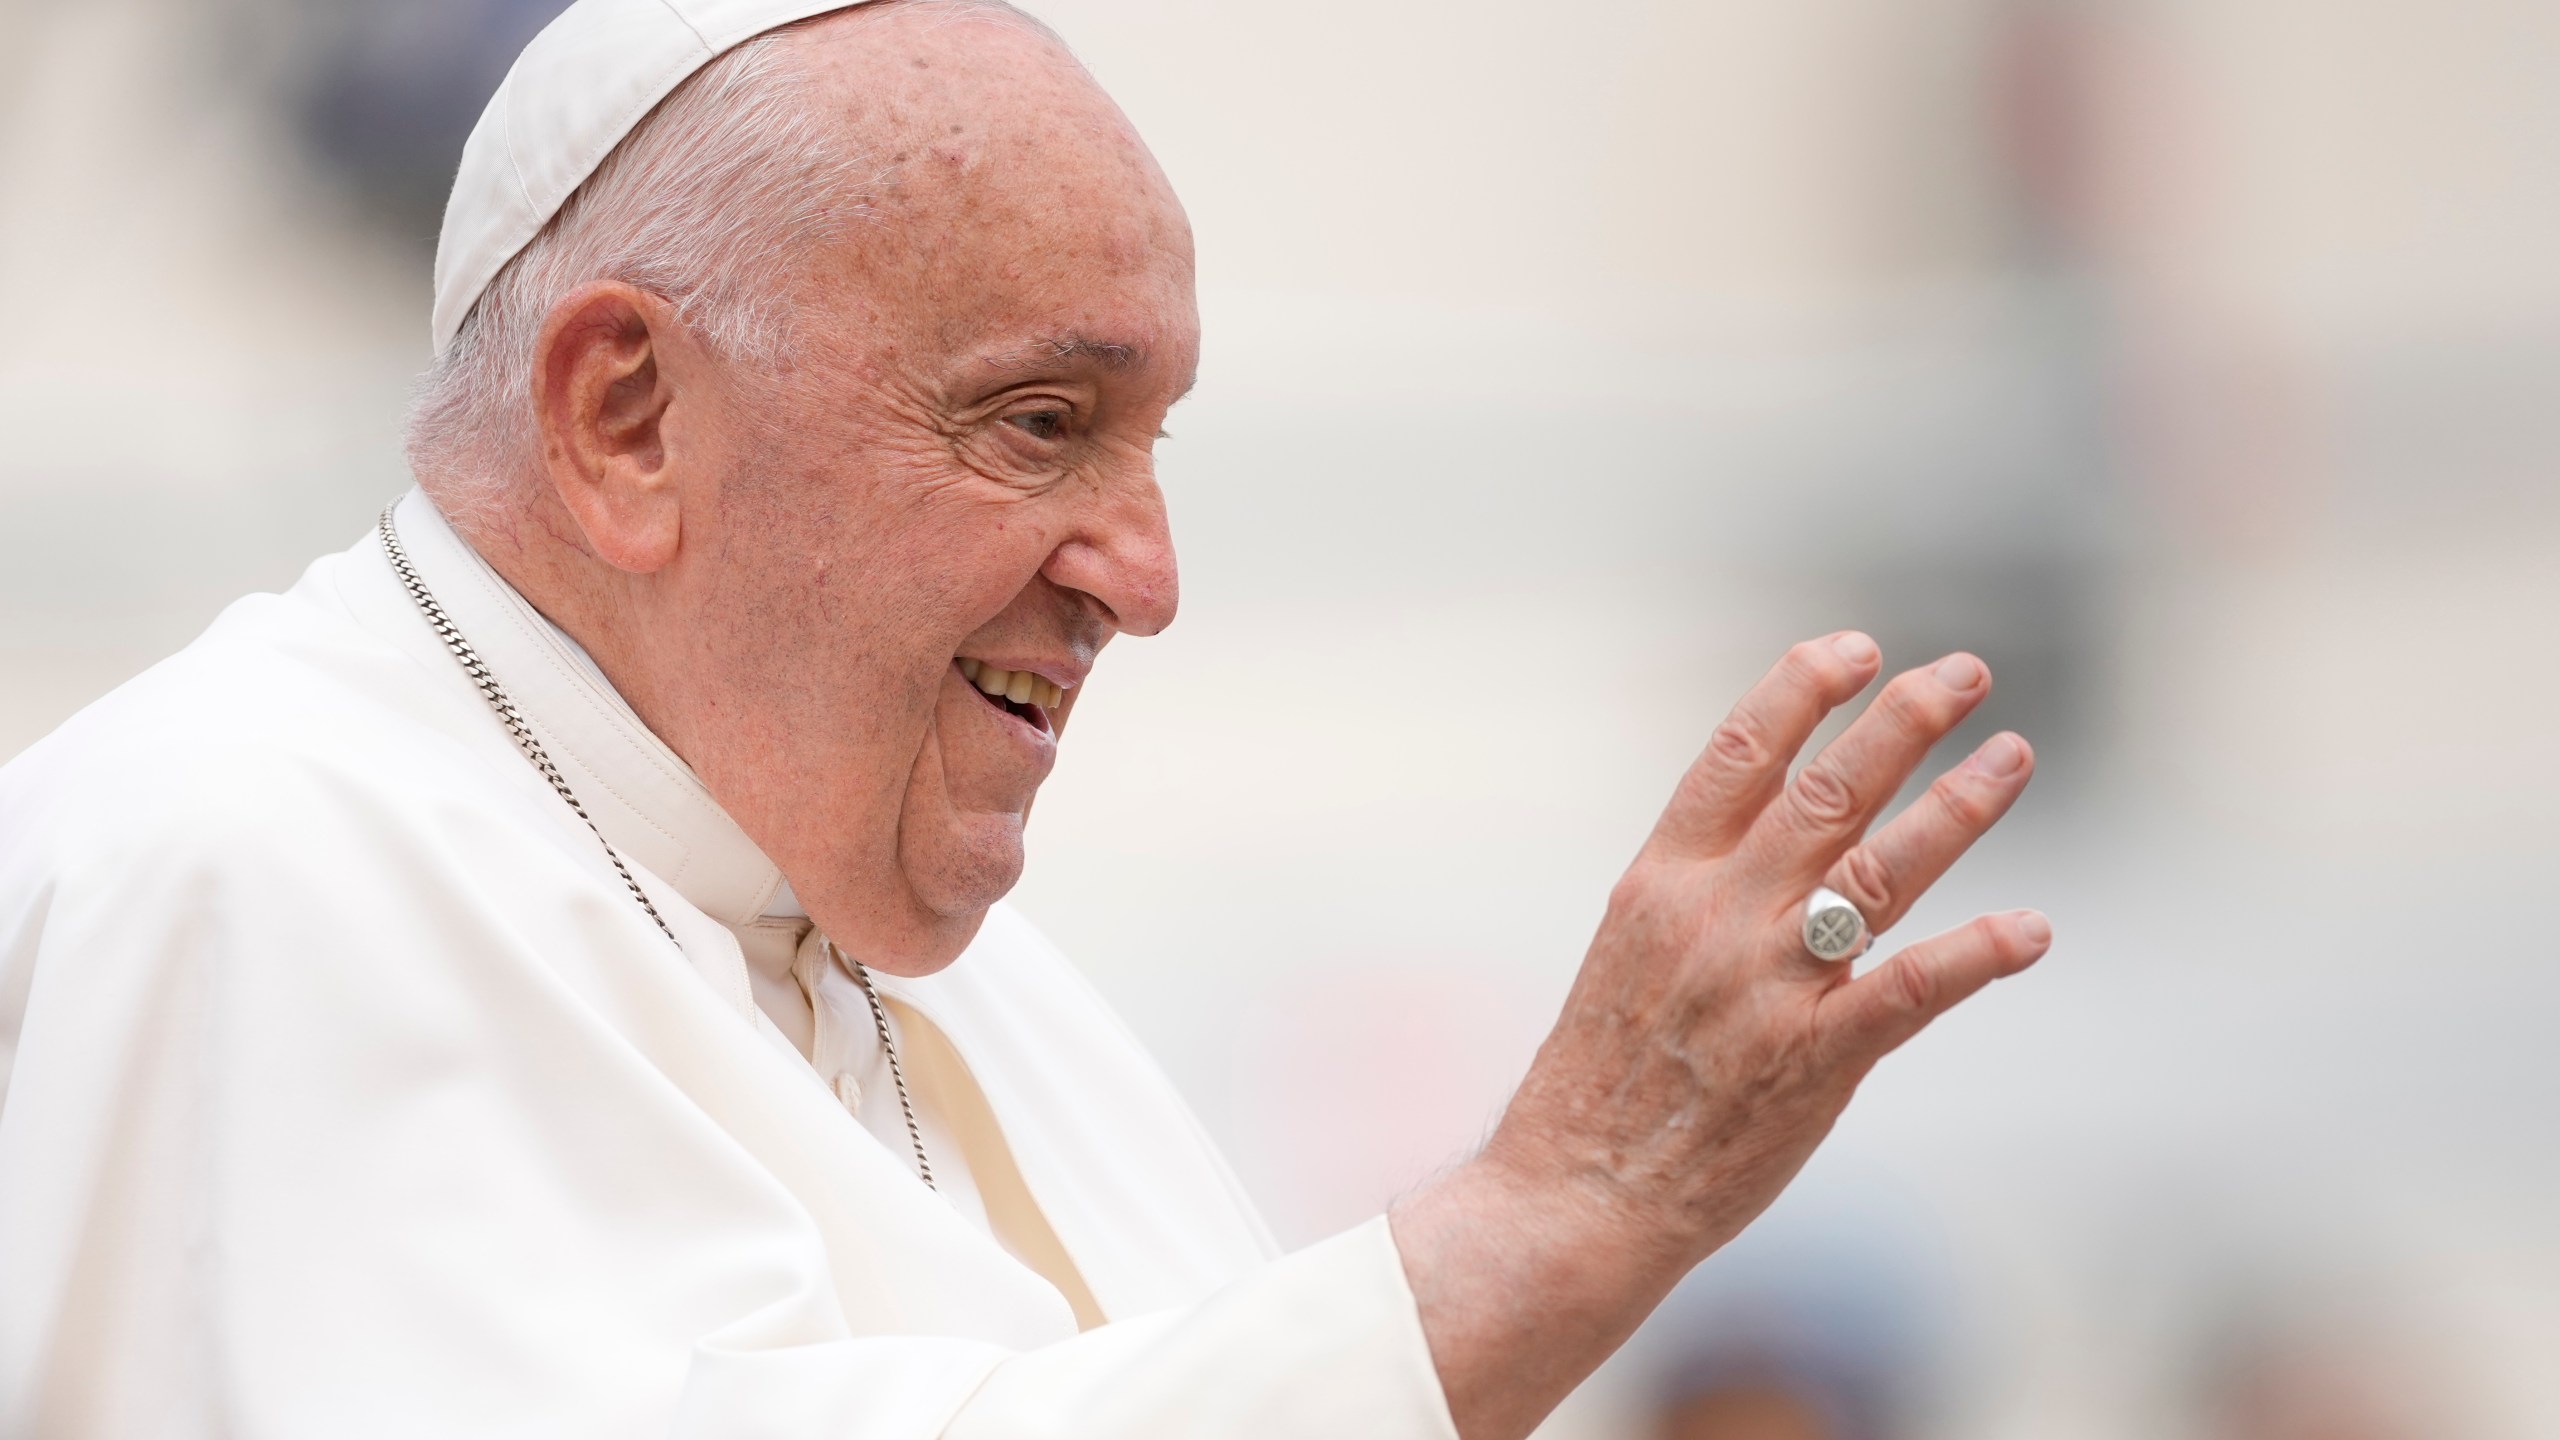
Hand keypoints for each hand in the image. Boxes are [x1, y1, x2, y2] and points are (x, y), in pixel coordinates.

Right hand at [1390, 633, 2050, 1439]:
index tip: (1858, 648)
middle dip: (1904, 719)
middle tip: (1966, 673)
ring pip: (1880, 870)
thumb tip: (1775, 827)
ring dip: (1959, 806)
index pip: (1739, 752)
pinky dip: (1977, 955)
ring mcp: (1768, 988)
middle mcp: (1716, 917)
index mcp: (1660, 880)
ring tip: (2012, 755)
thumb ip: (1702, 886)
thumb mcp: (1629, 951)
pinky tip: (2031, 927)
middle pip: (1826, 791)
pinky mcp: (1815, 1063)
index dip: (1803, 687)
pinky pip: (1910, 992)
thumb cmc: (1599, 1078)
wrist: (1576, 1192)